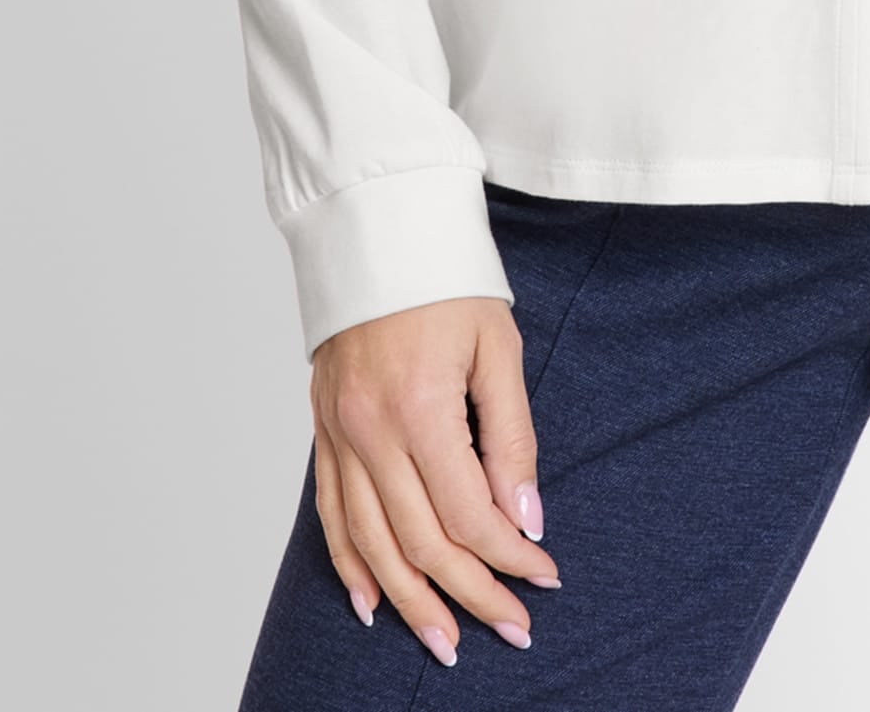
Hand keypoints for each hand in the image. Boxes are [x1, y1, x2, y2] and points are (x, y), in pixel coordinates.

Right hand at [307, 294, 562, 665]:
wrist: (376, 227)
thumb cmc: (447, 279)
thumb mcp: (498, 346)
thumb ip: (511, 437)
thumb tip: (525, 517)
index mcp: (420, 406)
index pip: (468, 513)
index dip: (510, 555)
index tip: (545, 577)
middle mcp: (371, 431)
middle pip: (422, 542)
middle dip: (472, 593)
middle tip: (513, 627)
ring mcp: (339, 434)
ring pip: (372, 544)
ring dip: (411, 600)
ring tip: (446, 642)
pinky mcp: (323, 431)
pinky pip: (331, 515)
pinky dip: (351, 566)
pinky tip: (374, 602)